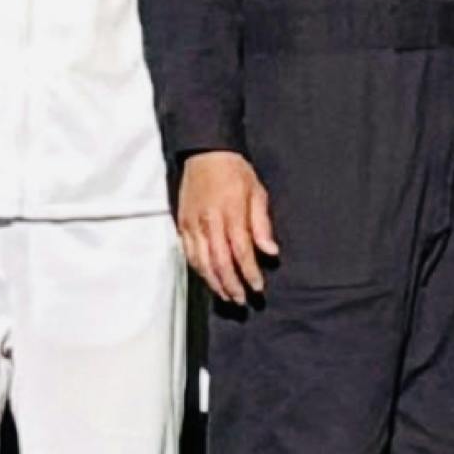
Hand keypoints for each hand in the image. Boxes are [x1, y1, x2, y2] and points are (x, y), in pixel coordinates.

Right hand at [179, 150, 279, 305]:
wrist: (206, 154)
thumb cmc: (233, 171)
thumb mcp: (257, 193)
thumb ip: (262, 225)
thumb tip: (271, 251)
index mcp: (231, 213)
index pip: (241, 251)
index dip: (249, 273)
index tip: (257, 287)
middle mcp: (210, 221)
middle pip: (220, 263)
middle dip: (232, 285)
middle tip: (241, 300)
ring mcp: (193, 224)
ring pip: (202, 263)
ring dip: (214, 283)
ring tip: (226, 296)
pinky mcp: (183, 225)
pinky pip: (190, 254)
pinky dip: (199, 270)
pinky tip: (208, 278)